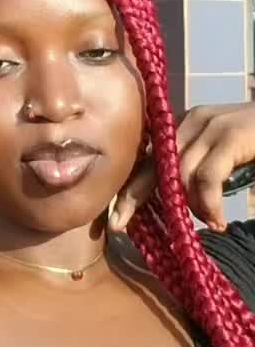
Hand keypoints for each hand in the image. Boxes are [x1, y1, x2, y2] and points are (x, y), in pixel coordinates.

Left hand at [112, 103, 254, 233]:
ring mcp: (210, 126)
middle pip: (152, 163)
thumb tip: (171, 204)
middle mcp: (190, 121)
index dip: (129, 188)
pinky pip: (205, 177)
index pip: (147, 158)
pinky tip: (216, 221)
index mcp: (184, 127)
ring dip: (188, 207)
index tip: (116, 218)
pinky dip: (207, 204)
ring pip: (177, 175)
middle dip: (134, 197)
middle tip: (121, 226)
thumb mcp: (220, 157)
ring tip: (207, 223)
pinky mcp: (230, 136)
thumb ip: (195, 172)